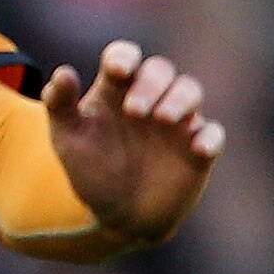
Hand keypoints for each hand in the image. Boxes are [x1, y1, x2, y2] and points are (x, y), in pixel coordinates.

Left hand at [44, 40, 222, 251]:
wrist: (120, 217)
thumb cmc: (93, 170)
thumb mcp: (68, 140)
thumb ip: (60, 106)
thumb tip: (62, 73)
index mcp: (117, 90)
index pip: (124, 57)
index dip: (123, 57)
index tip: (117, 70)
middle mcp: (152, 98)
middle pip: (160, 69)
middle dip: (150, 83)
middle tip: (134, 111)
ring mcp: (178, 122)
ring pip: (190, 91)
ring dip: (180, 100)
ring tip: (163, 119)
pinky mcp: (199, 149)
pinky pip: (214, 134)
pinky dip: (209, 138)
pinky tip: (198, 148)